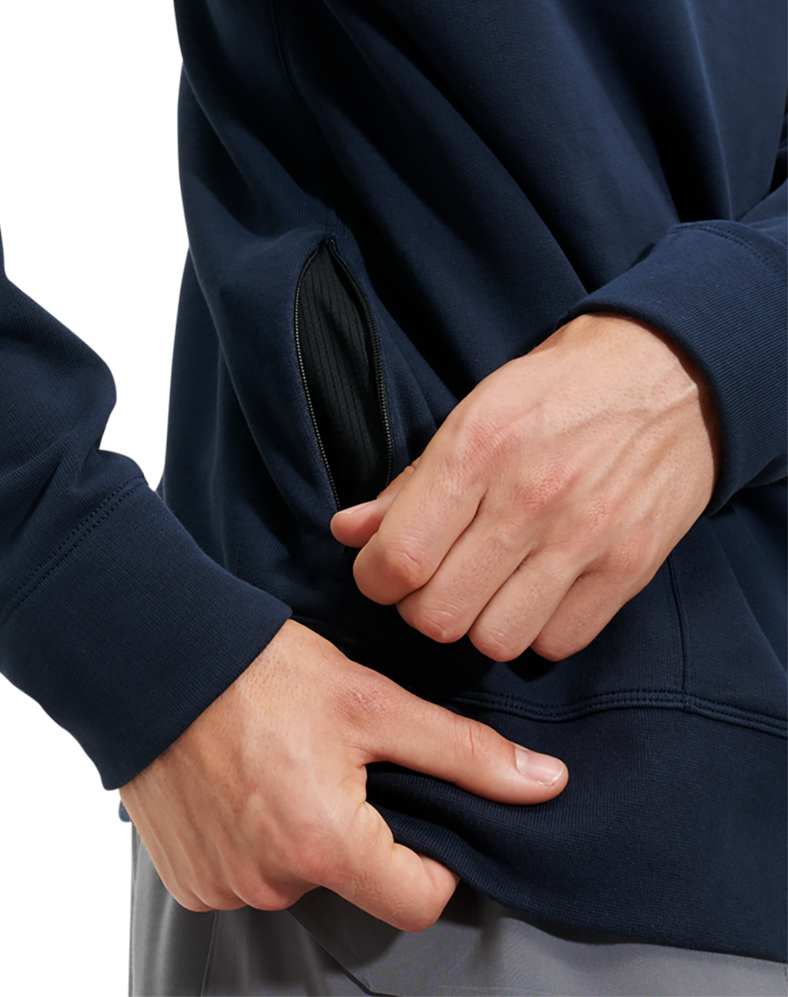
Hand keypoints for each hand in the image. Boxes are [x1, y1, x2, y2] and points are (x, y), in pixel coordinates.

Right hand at [119, 618, 566, 929]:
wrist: (153, 656)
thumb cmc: (258, 672)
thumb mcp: (370, 701)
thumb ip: (461, 752)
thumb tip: (546, 783)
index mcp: (325, 844)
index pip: (418, 899)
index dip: (428, 856)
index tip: (402, 803)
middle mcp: (270, 882)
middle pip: (352, 884)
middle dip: (353, 834)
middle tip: (327, 762)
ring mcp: (221, 886)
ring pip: (296, 880)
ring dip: (296, 837)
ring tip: (276, 766)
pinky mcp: (186, 881)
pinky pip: (242, 878)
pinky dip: (248, 843)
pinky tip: (237, 787)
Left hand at [331, 313, 720, 662]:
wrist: (668, 372)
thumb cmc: (553, 392)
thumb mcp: (471, 414)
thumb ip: (407, 484)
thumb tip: (347, 532)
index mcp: (476, 450)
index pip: (399, 559)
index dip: (375, 578)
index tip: (382, 569)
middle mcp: (529, 498)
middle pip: (438, 615)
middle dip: (420, 606)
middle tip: (432, 580)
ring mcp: (585, 537)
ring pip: (495, 641)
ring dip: (478, 623)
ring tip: (484, 588)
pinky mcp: (630, 567)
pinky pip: (558, 643)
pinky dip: (537, 630)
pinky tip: (534, 592)